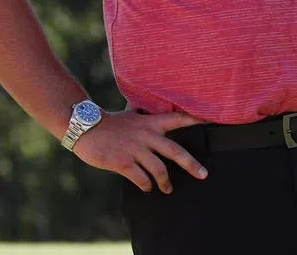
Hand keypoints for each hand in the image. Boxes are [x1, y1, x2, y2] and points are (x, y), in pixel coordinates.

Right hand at [71, 109, 207, 192]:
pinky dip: (146, 186)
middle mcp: (145, 135)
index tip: (211, 120)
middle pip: (175, 151)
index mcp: (149, 122)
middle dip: (191, 165)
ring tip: (166, 189)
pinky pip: (141, 179)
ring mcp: (135, 149)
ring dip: (165, 182)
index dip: (194, 119)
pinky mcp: (123, 162)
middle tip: (203, 175)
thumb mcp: (129, 115)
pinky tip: (146, 188)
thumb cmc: (108, 123)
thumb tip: (146, 108)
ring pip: (159, 170)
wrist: (85, 127)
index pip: (176, 119)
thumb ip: (141, 116)